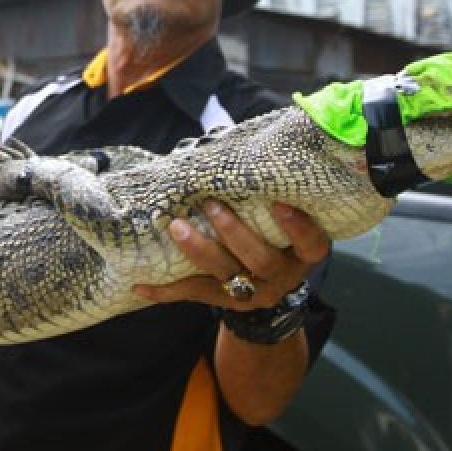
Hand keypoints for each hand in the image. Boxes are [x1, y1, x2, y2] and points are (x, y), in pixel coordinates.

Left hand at [134, 201, 330, 309]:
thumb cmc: (273, 234)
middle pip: (261, 260)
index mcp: (302, 254)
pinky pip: (194, 295)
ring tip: (177, 227)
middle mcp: (281, 276)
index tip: (280, 202)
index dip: (298, 227)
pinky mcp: (224, 302)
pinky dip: (166, 291)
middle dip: (234, 233)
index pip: (311, 245)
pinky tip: (140, 285)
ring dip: (200, 251)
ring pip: (227, 276)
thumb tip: (234, 147)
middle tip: (211, 205)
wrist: (266, 288)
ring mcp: (253, 293)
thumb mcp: (283, 219)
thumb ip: (269, 195)